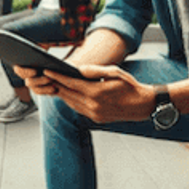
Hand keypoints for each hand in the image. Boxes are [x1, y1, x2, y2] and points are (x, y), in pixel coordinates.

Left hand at [14, 64, 154, 123]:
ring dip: (62, 93)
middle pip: (68, 93)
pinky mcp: (96, 118)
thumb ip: (95, 71)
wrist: (143, 105)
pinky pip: (78, 108)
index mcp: (96, 93)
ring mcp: (94, 114)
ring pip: (71, 102)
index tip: (46, 70)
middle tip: (45, 75)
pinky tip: (68, 93)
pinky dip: (71, 100)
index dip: (57, 76)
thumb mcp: (115, 72)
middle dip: (55, 84)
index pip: (70, 83)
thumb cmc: (130, 86)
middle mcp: (93, 105)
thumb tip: (79, 69)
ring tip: (53, 83)